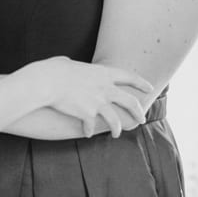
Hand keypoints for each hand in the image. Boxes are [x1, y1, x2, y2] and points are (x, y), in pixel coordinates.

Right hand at [36, 56, 154, 137]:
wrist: (47, 82)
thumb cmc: (52, 70)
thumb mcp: (66, 63)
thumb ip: (71, 64)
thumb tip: (65, 62)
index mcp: (104, 73)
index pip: (129, 77)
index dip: (141, 83)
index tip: (149, 88)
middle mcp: (106, 88)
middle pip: (130, 101)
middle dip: (138, 111)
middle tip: (141, 119)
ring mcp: (98, 102)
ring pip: (115, 120)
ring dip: (117, 128)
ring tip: (117, 134)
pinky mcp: (87, 114)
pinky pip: (91, 126)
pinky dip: (89, 131)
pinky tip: (87, 133)